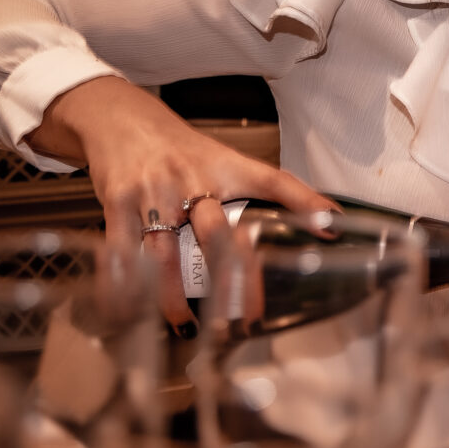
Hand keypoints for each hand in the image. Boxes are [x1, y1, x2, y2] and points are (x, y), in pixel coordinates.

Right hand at [31, 76, 334, 333]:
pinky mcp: (117, 202)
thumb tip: (316, 221)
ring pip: (164, 251)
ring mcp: (153, 192)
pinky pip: (120, 251)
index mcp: (227, 168)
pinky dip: (124, 284)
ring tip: (188, 325)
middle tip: (247, 316)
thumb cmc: (182, 151)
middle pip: (217, 232)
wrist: (123, 121)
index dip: (305, 201)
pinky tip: (129, 310)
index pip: (274, 181)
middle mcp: (193, 179)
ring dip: (173, 294)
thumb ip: (262, 192)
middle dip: (232, 278)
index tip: (331, 227)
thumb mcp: (225, 163)